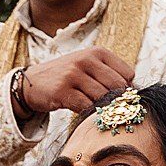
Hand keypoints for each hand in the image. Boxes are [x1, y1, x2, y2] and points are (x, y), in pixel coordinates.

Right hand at [18, 47, 135, 118]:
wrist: (32, 82)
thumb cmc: (66, 77)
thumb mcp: (88, 66)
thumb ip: (109, 75)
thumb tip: (132, 94)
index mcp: (97, 52)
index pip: (127, 74)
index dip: (126, 89)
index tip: (119, 98)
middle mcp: (86, 60)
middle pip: (117, 86)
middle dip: (117, 101)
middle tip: (112, 110)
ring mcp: (73, 74)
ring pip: (102, 97)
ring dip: (102, 108)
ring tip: (96, 110)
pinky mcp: (62, 91)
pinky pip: (85, 106)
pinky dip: (88, 113)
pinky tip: (83, 111)